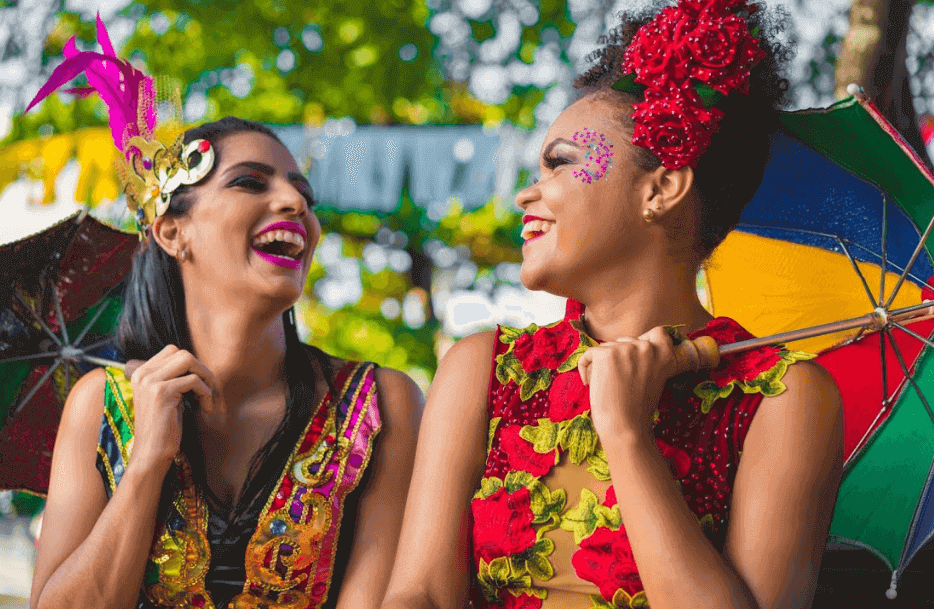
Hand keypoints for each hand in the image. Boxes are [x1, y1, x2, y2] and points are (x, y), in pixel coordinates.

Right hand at [127, 345, 214, 472]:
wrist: (151, 453)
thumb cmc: (164, 427)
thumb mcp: (166, 397)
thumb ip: (173, 378)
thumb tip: (197, 364)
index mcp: (141, 373)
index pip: (172, 351)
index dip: (192, 364)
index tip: (199, 383)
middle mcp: (142, 374)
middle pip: (182, 353)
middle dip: (201, 369)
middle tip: (208, 389)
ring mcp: (150, 382)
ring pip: (188, 360)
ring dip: (205, 378)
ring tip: (207, 397)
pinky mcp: (161, 393)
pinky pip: (193, 381)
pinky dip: (206, 394)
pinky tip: (205, 409)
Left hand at [577, 327, 676, 443]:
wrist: (625, 427)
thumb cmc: (636, 410)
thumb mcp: (653, 380)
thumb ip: (646, 361)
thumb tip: (626, 348)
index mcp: (664, 355)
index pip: (659, 333)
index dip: (644, 342)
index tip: (635, 358)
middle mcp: (646, 347)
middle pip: (625, 342)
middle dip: (617, 358)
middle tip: (617, 382)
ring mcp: (625, 349)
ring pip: (606, 348)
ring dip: (601, 365)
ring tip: (606, 386)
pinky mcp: (605, 354)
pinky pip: (587, 355)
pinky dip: (584, 368)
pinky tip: (589, 384)